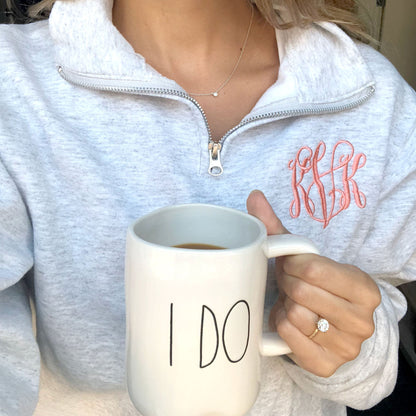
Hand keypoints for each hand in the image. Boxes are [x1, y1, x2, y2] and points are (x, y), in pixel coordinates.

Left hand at [246, 190, 380, 376]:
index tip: (291, 266)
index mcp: (363, 287)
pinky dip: (282, 326)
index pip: (312, 268)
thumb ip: (278, 227)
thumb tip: (254, 196)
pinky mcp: (326, 365)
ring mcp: (347, 347)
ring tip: (292, 303)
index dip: (291, 265)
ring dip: (285, 306)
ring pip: (295, 316)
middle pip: (300, 292)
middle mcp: (363, 320)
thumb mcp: (305, 257)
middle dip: (287, 285)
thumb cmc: (316, 285)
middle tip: (289, 285)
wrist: (333, 328)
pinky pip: (288, 337)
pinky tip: (290, 322)